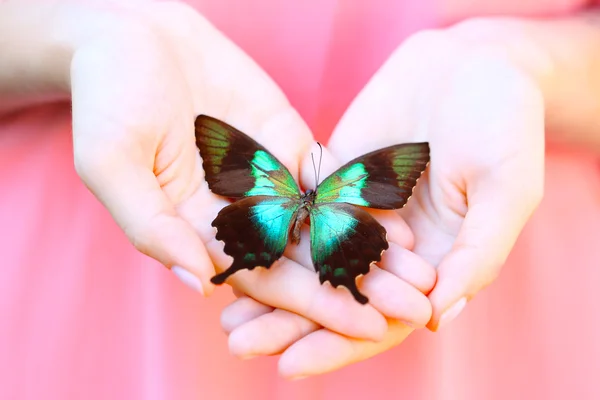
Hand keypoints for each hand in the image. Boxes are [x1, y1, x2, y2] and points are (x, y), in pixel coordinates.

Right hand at [69, 1, 431, 340]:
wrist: (133, 36)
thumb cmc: (107, 98)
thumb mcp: (112, 163)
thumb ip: (151, 225)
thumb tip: (200, 282)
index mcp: (198, 233)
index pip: (262, 281)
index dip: (312, 304)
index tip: (362, 323)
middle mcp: (239, 216)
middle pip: (305, 261)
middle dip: (358, 285)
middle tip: (413, 306)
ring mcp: (267, 181)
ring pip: (325, 226)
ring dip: (372, 251)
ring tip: (422, 272)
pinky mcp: (286, 146)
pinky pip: (328, 178)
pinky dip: (364, 199)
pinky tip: (402, 217)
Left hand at [221, 23, 543, 377]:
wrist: (474, 65)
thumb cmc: (507, 128)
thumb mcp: (506, 191)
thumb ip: (476, 255)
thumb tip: (437, 319)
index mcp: (432, 264)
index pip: (380, 320)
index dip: (338, 345)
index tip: (291, 367)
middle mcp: (389, 247)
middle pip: (333, 296)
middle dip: (287, 323)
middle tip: (239, 344)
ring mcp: (357, 211)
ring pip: (306, 257)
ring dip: (267, 283)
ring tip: (224, 310)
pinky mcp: (333, 177)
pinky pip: (296, 206)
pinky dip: (266, 228)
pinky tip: (231, 241)